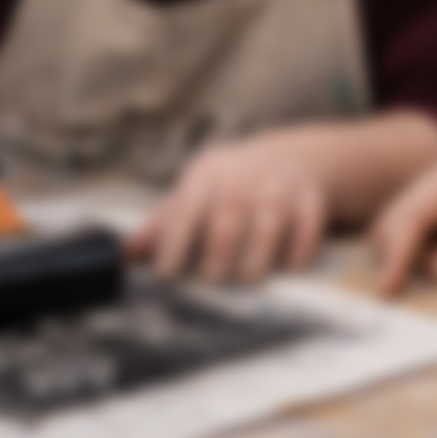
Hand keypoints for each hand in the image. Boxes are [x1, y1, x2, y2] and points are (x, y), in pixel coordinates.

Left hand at [128, 136, 329, 284]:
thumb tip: (125, 254)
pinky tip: (288, 267)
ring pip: (269, 223)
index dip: (175, 243)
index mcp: (207, 173)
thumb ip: (164, 225)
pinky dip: (299, 251)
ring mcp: (280, 185)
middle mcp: (244, 175)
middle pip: (228, 217)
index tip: (167, 274)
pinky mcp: (311, 197)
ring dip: (257, 256)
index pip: (186, 208)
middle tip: (213, 278)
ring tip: (248, 276)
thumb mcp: (195, 194)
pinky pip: (308, 227)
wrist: (289, 159)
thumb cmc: (230, 187)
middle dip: (218, 254)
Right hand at [371, 161, 436, 294]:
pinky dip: (409, 256)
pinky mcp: (422, 207)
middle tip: (434, 283)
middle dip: (399, 259)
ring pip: (388, 231)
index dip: (397, 256)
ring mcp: (425, 191)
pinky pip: (398, 236)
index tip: (389, 290)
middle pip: (390, 223)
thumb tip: (436, 270)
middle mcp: (433, 180)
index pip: (410, 220)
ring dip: (404, 259)